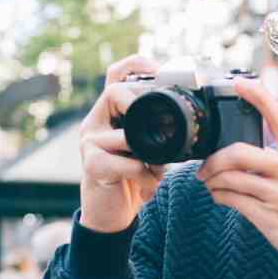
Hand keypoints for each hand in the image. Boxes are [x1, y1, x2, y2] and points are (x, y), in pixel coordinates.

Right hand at [78, 55, 166, 232]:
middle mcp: (94, 123)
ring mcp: (89, 143)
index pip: (115, 75)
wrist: (108, 213)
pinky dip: (145, 175)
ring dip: (150, 154)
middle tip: (162, 131)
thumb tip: (188, 126)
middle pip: (114, 93)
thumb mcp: (145, 150)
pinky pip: (126, 163)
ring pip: (123, 133)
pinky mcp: (92, 166)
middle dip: (141, 108)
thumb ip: (155, 133)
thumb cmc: (129, 178)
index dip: (135, 64)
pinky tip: (149, 183)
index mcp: (108, 114)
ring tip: (158, 170)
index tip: (159, 68)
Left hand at [197, 79, 277, 278]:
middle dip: (213, 160)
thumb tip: (253, 143)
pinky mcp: (270, 217)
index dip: (256, 95)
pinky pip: (233, 201)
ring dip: (212, 181)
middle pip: (238, 152)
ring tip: (210, 184)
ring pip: (230, 179)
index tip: (237, 83)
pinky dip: (220, 196)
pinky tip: (220, 196)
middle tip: (204, 167)